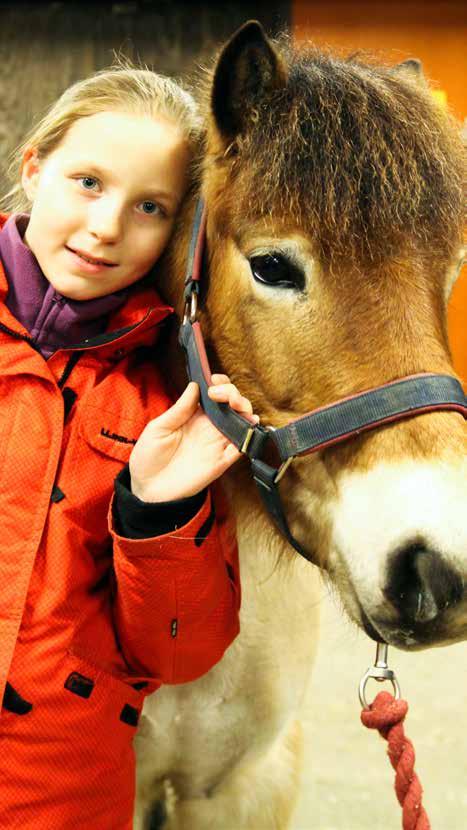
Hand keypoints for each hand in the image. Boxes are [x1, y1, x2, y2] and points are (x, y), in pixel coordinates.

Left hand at [129, 374, 259, 502]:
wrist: (148, 490)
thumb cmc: (148, 458)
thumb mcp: (158, 428)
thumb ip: (179, 408)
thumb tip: (194, 385)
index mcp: (194, 416)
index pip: (215, 395)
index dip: (220, 384)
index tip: (213, 380)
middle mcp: (209, 428)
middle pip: (233, 405)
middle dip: (233, 392)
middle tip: (220, 393)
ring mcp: (217, 444)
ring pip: (242, 422)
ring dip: (244, 409)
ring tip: (234, 404)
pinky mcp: (222, 461)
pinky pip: (242, 447)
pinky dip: (249, 436)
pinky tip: (247, 425)